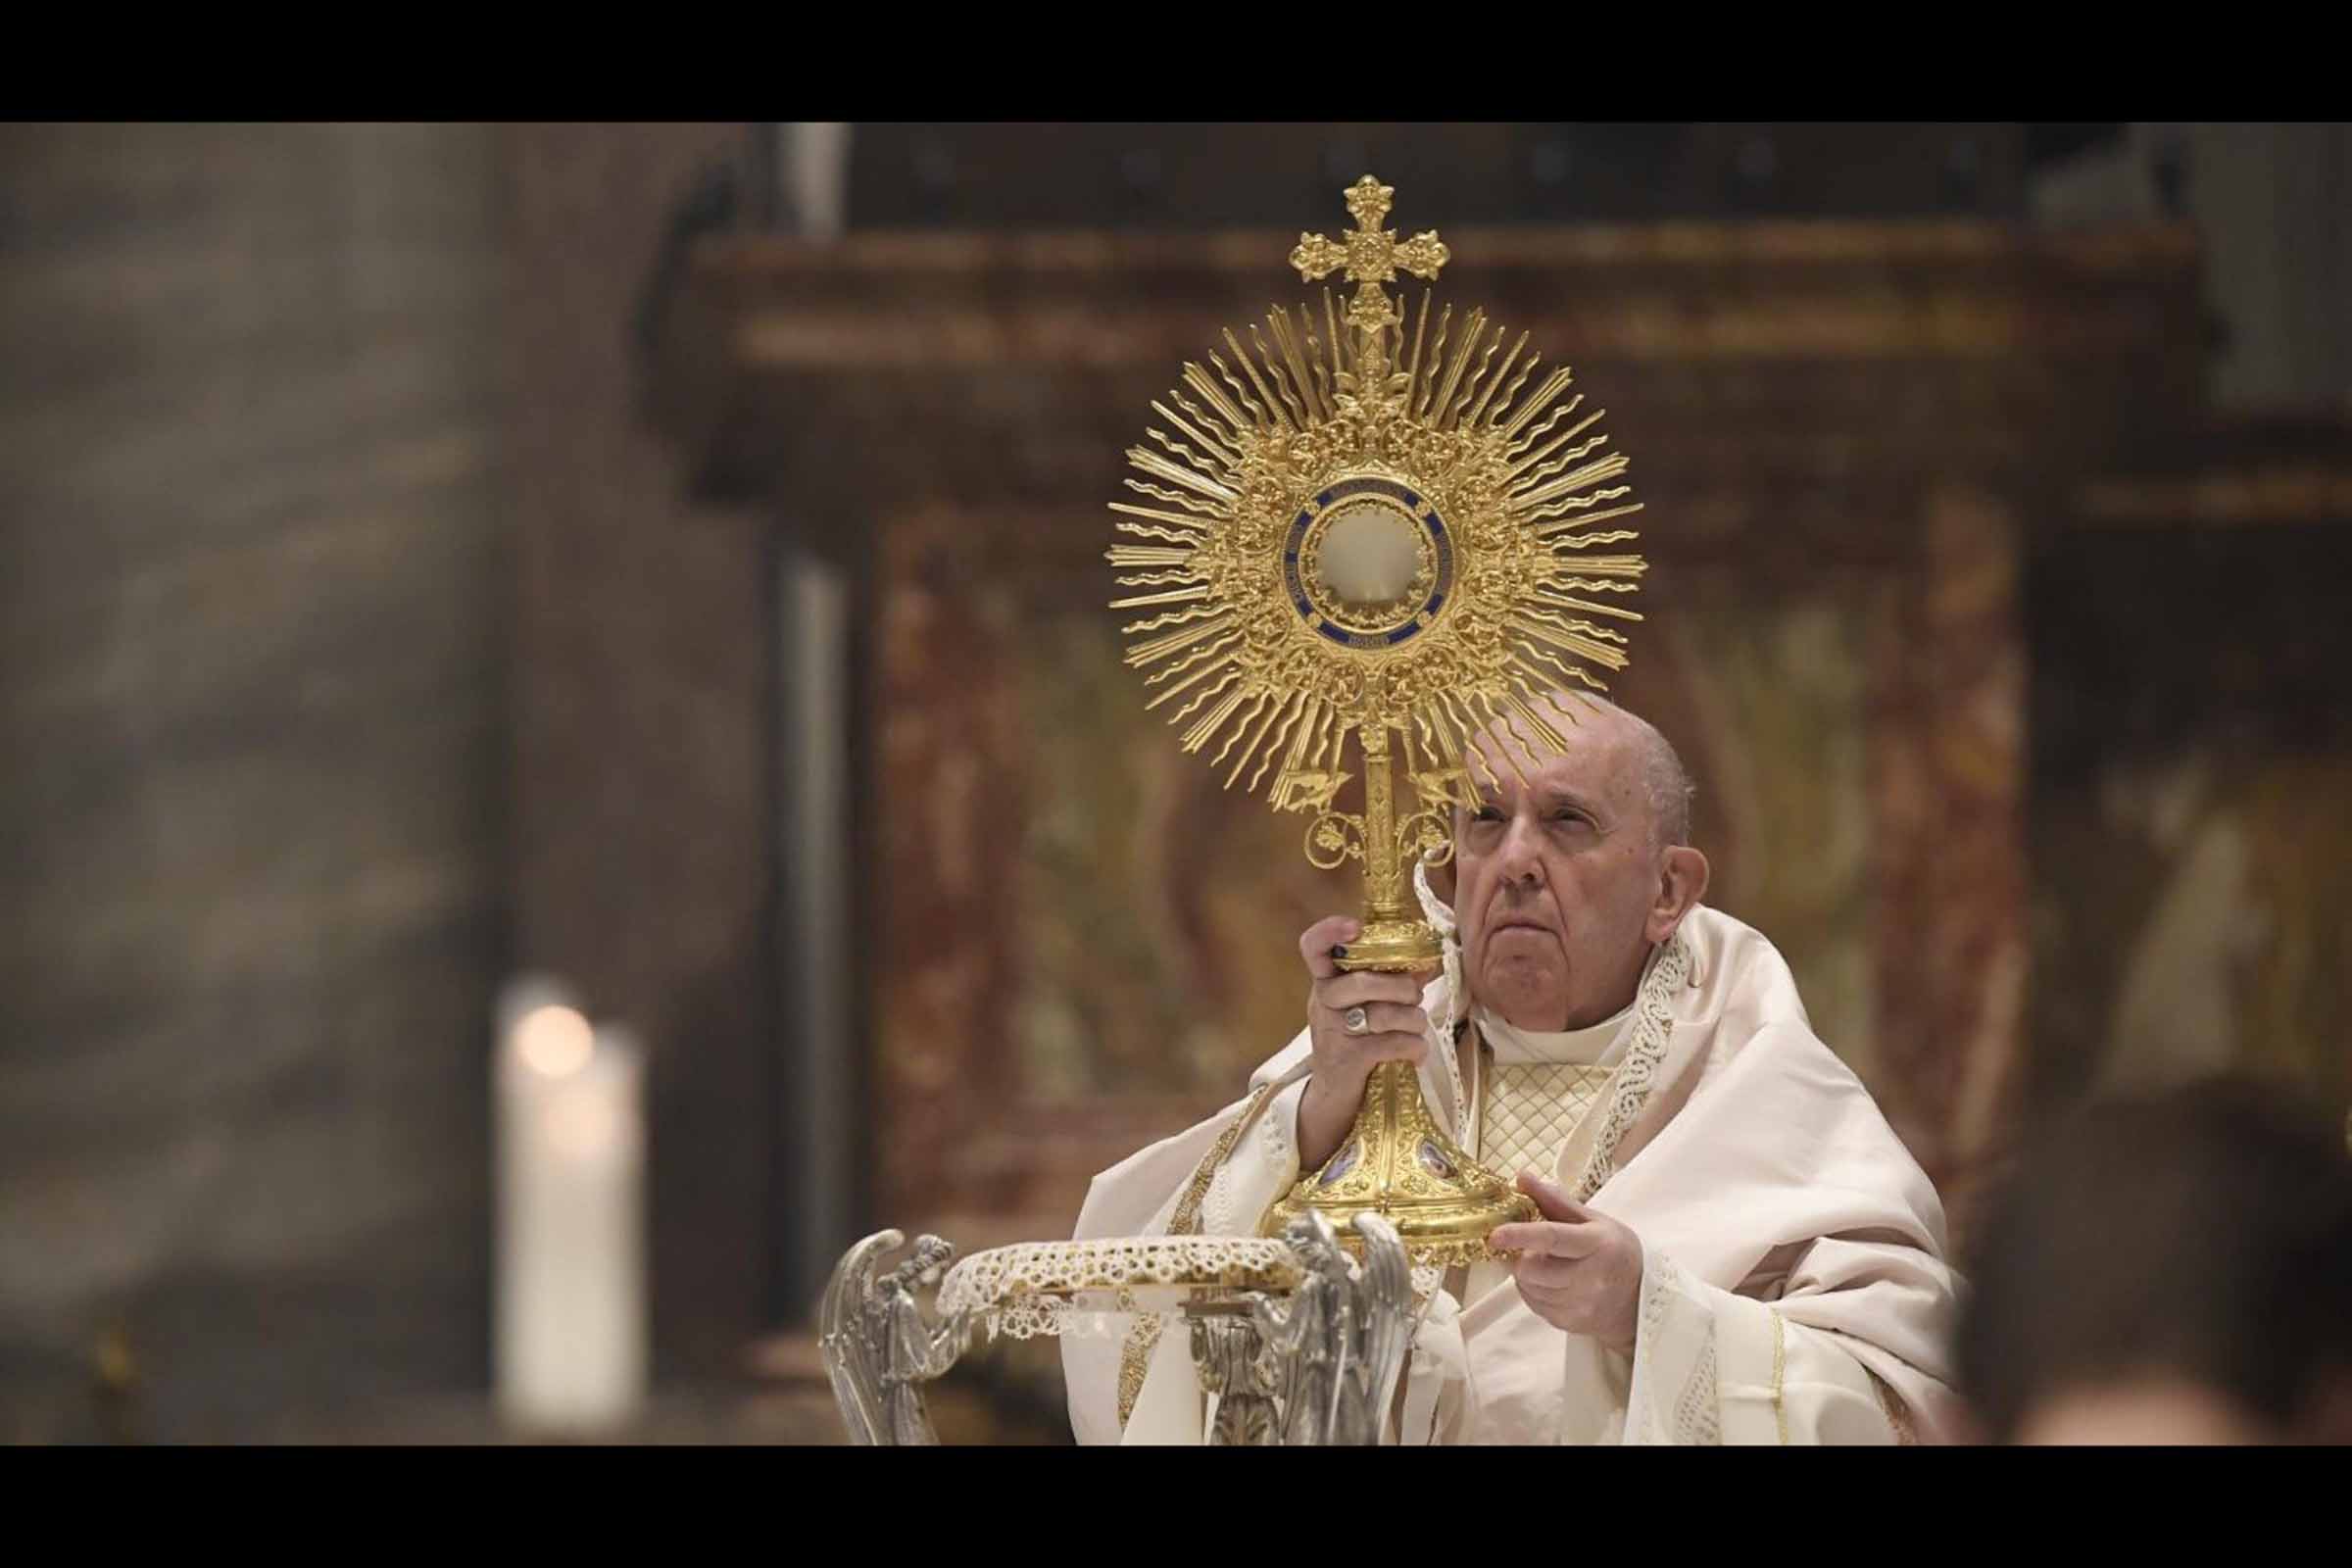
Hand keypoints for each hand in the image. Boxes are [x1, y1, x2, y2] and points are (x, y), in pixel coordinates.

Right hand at [1294, 915, 1436, 1170]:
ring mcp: (1331, 1032)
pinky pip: (1391, 1044)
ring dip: (1414, 1021)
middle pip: (1363, 981)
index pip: (1312, 947)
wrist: (1335, 1097)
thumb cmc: (1357, 1043)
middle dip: (1402, 988)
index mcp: (1326, 981)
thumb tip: (1428, 961)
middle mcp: (1322, 1002)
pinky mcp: (1346, 1060)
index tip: (1355, 928)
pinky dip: (1414, 1048)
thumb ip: (1393, 982)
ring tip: (1418, 1029)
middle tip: (1415, 999)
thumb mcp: (1368, 1007)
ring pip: (1383, 1014)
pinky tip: (1416, 1053)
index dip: (1329, 931)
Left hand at [1489, 1172, 1643, 1354]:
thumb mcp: (1595, 1220)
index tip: (1494, 1234)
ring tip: (1550, 1265)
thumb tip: (1522, 1177)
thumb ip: (1555, 1200)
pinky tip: (1553, 1283)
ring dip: (1528, 1273)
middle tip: (1537, 1249)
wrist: (1640, 1301)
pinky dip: (1534, 1290)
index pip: (1552, 1238)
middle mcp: (1589, 1279)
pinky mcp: (1568, 1323)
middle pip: (1531, 1268)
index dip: (1520, 1235)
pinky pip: (1533, 1304)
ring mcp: (1579, 1305)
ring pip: (1527, 1287)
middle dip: (1524, 1255)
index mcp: (1597, 1245)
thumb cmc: (1616, 1253)